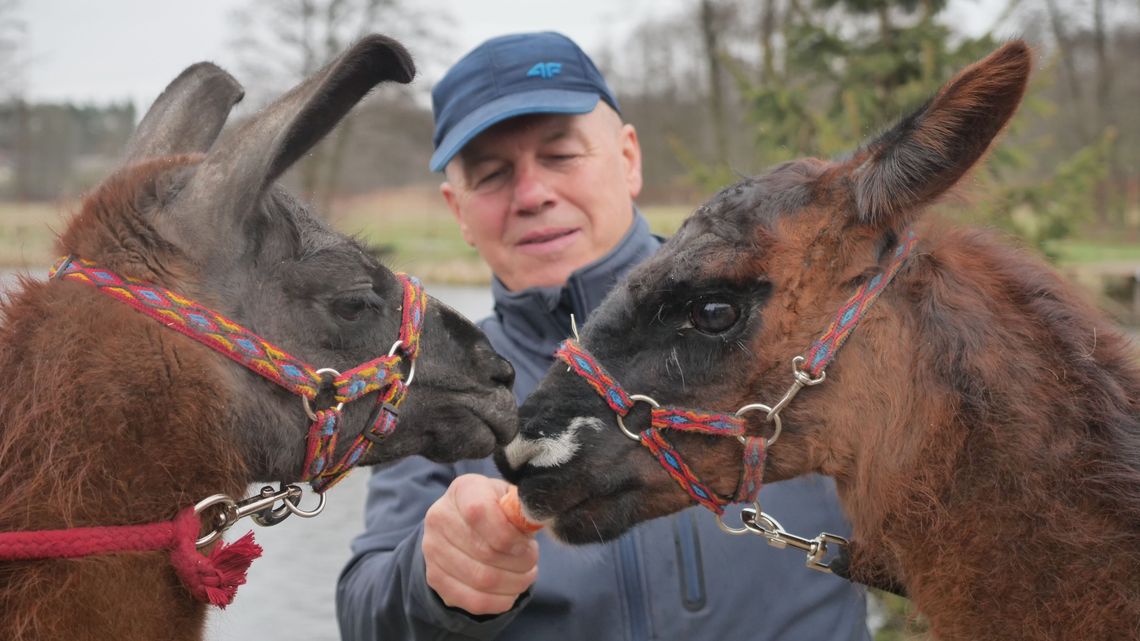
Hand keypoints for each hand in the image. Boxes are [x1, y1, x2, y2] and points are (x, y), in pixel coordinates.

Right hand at [422, 474, 539, 614]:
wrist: (463, 526)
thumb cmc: (496, 510)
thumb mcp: (509, 499)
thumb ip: (521, 509)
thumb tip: (535, 524)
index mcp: (462, 490)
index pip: (480, 512)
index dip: (509, 534)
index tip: (527, 542)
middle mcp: (439, 518)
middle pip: (485, 552)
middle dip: (520, 561)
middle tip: (531, 560)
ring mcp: (433, 550)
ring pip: (483, 579)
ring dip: (514, 582)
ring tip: (526, 574)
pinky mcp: (436, 579)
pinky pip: (475, 601)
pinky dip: (501, 600)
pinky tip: (512, 590)